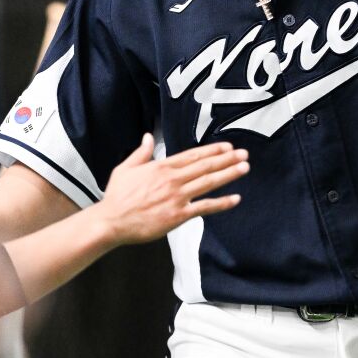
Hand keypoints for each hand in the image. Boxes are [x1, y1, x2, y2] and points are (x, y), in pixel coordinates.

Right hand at [95, 134, 247, 245]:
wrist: (112, 221)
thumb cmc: (117, 196)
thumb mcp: (126, 168)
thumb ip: (141, 152)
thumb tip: (147, 136)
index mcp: (161, 167)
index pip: (192, 155)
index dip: (212, 150)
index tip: (227, 147)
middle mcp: (172, 179)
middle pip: (205, 166)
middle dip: (227, 159)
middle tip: (244, 154)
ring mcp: (177, 197)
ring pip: (208, 182)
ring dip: (228, 174)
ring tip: (244, 167)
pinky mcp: (179, 215)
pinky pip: (204, 207)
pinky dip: (221, 203)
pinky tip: (235, 198)